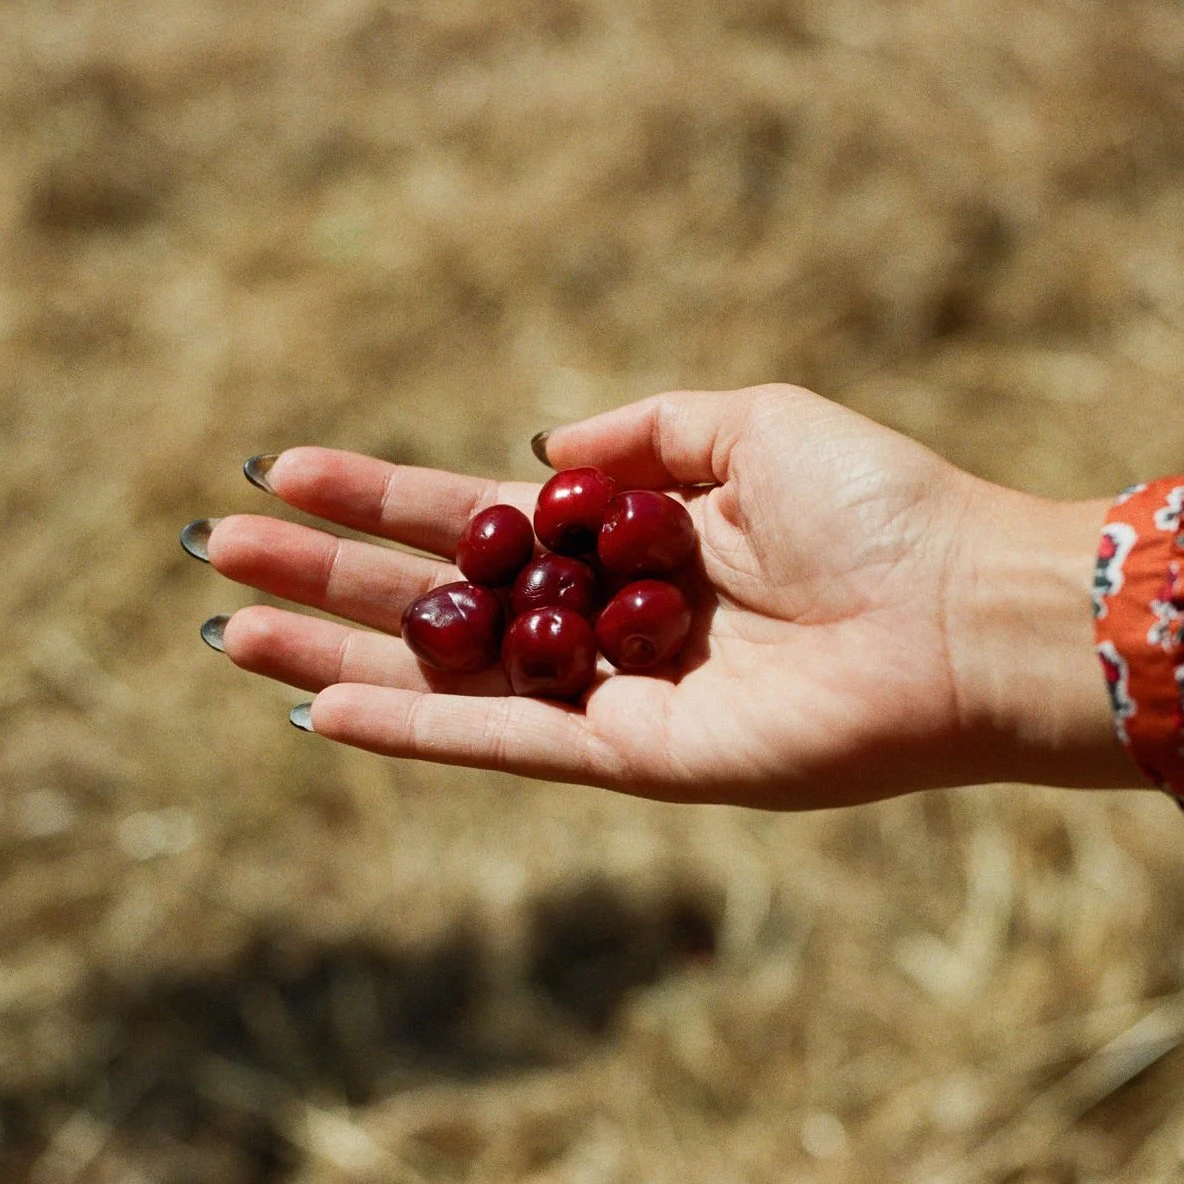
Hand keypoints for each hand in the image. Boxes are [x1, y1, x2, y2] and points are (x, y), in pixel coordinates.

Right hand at [199, 384, 1140, 807]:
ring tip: (235, 620)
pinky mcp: (642, 757)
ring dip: (341, 649)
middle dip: (333, 571)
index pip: (483, 519)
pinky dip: (419, 726)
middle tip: (219, 545)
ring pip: (455, 672)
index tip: (284, 469)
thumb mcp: (752, 425)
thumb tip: (530, 452)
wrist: (963, 611)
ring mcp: (621, 694)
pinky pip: (510, 743)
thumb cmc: (881, 505)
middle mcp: (616, 620)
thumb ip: (639, 434)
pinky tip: (325, 703)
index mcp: (639, 540)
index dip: (384, 496)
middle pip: (446, 596)